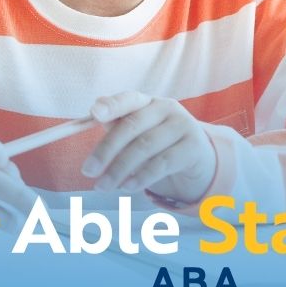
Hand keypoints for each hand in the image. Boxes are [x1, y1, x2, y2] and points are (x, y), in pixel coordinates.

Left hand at [81, 91, 216, 204]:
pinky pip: (162, 163)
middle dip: (106, 150)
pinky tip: (127, 187)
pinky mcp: (193, 146)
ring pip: (145, 146)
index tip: (94, 113)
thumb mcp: (137, 135)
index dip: (111, 105)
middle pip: (132, 126)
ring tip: (103, 185)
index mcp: (147, 101)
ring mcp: (182, 125)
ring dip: (119, 169)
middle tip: (88, 171)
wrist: (198, 160)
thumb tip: (94, 114)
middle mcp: (166, 108)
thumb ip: (117, 125)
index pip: (128, 99)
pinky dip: (142, 177)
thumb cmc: (159, 145)